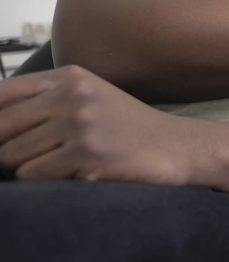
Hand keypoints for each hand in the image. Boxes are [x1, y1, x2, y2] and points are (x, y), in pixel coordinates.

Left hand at [0, 65, 208, 183]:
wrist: (178, 148)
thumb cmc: (126, 130)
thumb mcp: (87, 100)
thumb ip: (41, 104)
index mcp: (68, 78)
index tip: (2, 140)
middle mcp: (72, 94)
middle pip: (0, 129)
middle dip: (5, 152)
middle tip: (34, 161)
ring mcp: (81, 124)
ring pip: (12, 156)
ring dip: (25, 171)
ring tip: (57, 168)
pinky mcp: (88, 154)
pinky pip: (34, 176)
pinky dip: (44, 184)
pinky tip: (72, 177)